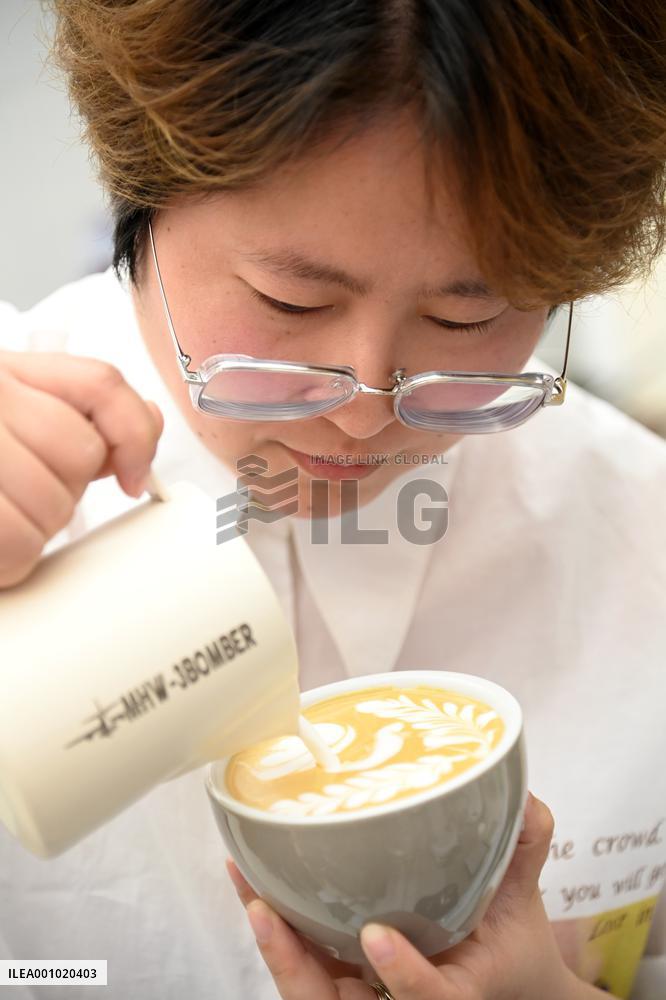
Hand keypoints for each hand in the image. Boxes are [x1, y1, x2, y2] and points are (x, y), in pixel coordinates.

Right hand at [0, 350, 162, 587]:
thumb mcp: (10, 405)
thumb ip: (84, 409)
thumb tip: (144, 431)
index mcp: (0, 371)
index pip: (100, 386)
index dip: (131, 437)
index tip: (133, 479)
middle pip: (78, 455)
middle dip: (64, 489)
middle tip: (18, 492)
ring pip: (50, 508)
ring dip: (34, 531)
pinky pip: (17, 551)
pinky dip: (10, 562)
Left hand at [227, 792, 586, 999]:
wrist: (502, 981)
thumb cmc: (508, 946)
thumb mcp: (522, 903)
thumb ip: (524, 851)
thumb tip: (524, 797)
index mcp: (452, 993)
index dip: (404, 977)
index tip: (378, 937)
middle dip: (296, 967)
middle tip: (266, 913)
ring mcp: (365, 994)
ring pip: (308, 987)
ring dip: (273, 940)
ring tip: (246, 877)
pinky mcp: (342, 976)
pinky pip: (301, 960)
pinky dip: (274, 923)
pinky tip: (251, 873)